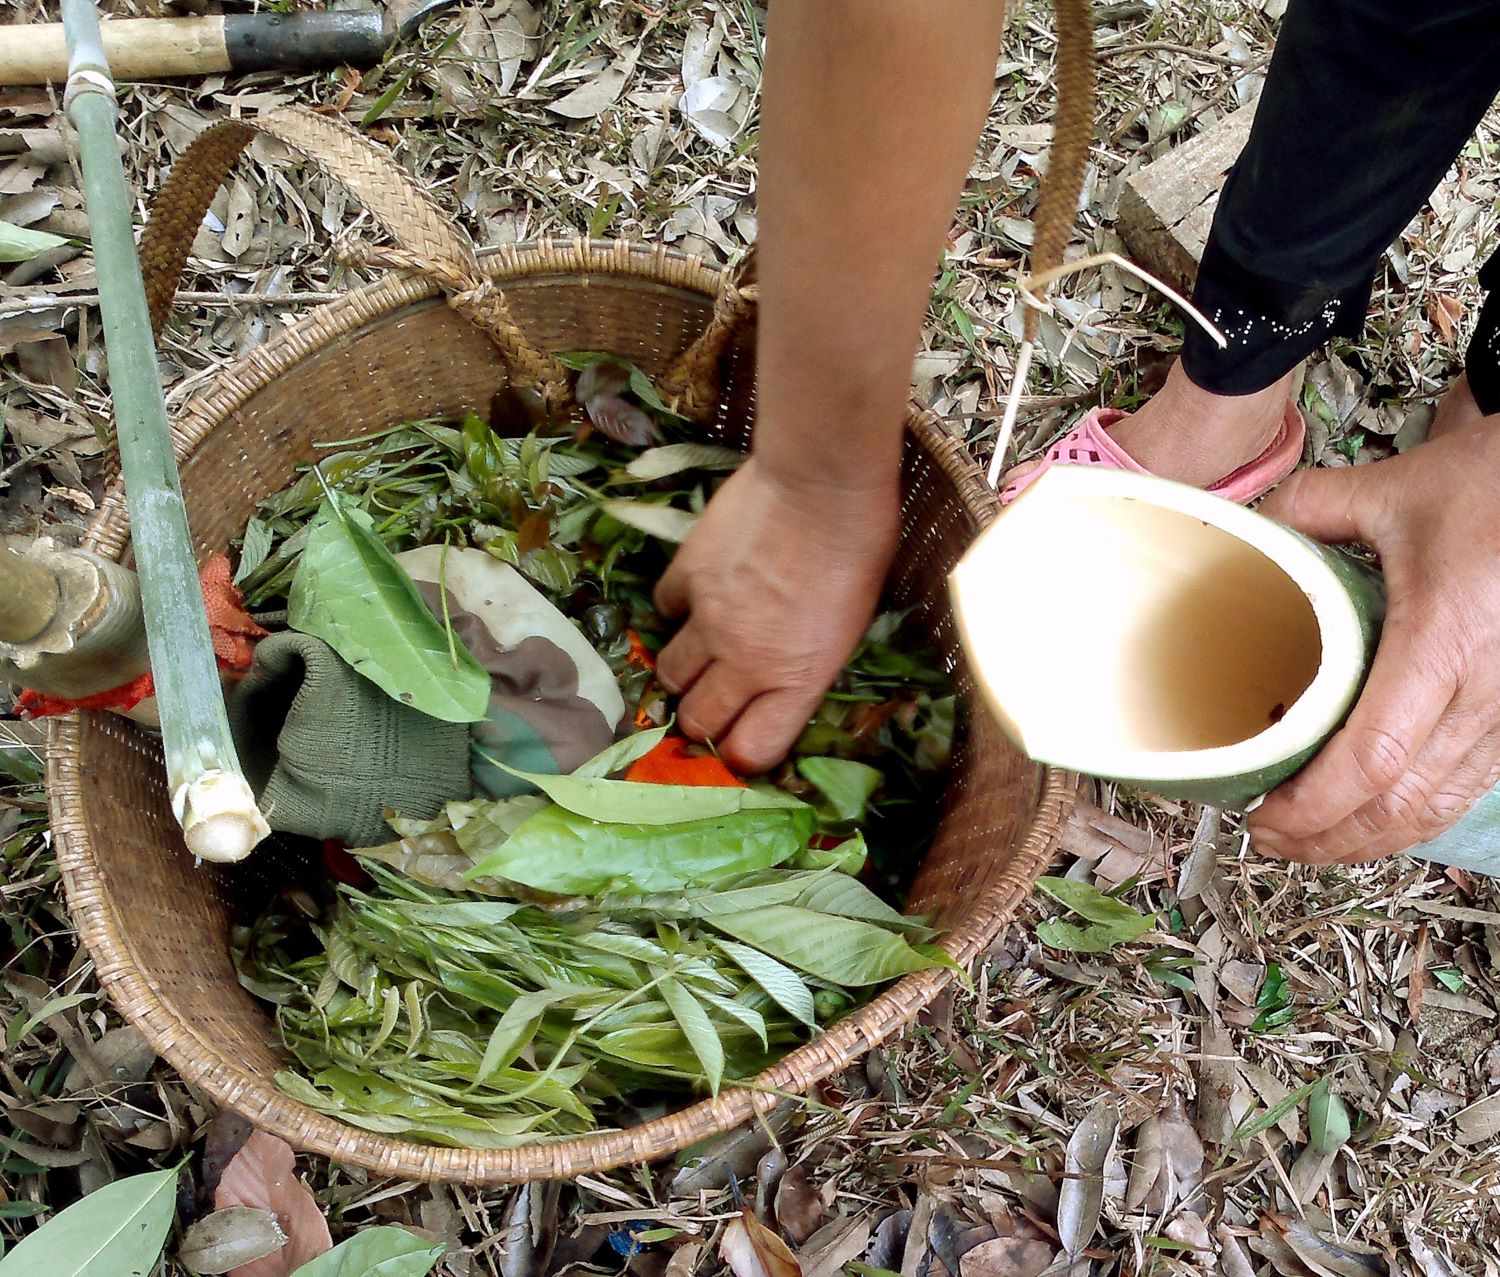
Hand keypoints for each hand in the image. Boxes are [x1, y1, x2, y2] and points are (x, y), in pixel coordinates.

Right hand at [653, 457, 899, 773]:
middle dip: (702, 721)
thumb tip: (781, 679)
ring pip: (670, 674)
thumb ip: (807, 664)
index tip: (744, 741)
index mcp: (797, 679)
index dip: (743, 754)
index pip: (751, 751)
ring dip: (682, 674)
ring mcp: (709, 620)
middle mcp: (746, 661)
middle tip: (712, 703)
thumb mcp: (851, 625)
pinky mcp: (685, 576)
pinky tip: (696, 598)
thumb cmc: (858, 549)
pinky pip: (664, 611)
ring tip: (700, 656)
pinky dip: (676, 611)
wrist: (821, 482)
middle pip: (697, 720)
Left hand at [1249, 429, 1499, 862]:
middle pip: (1401, 803)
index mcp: (1444, 642)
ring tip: (1304, 843)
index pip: (1375, 758)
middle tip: (1267, 839)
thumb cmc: (1491, 492)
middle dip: (1327, 838)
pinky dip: (1413, 819)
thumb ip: (1306, 509)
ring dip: (1367, 839)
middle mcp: (1484, 691)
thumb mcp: (1391, 491)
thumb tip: (1245, 532)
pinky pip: (1465, 790)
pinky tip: (1370, 822)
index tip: (1264, 815)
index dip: (1316, 806)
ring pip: (1437, 809)